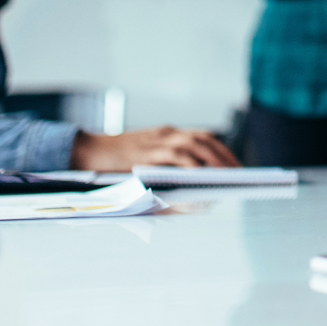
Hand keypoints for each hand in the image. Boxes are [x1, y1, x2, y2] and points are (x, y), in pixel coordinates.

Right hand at [69, 126, 239, 169]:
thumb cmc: (116, 162)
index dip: (223, 150)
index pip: (203, 137)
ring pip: (191, 146)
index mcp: (167, 134)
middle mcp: (164, 135)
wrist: (86, 152)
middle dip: (224, 156)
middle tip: (240, 173)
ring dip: (211, 160)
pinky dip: (190, 166)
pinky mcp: (144, 154)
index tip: (239, 165)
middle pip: (203, 140)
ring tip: (226, 177)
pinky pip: (173, 158)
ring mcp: (154, 143)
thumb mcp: (145, 157)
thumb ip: (168, 166)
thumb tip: (197, 191)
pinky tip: (201, 177)